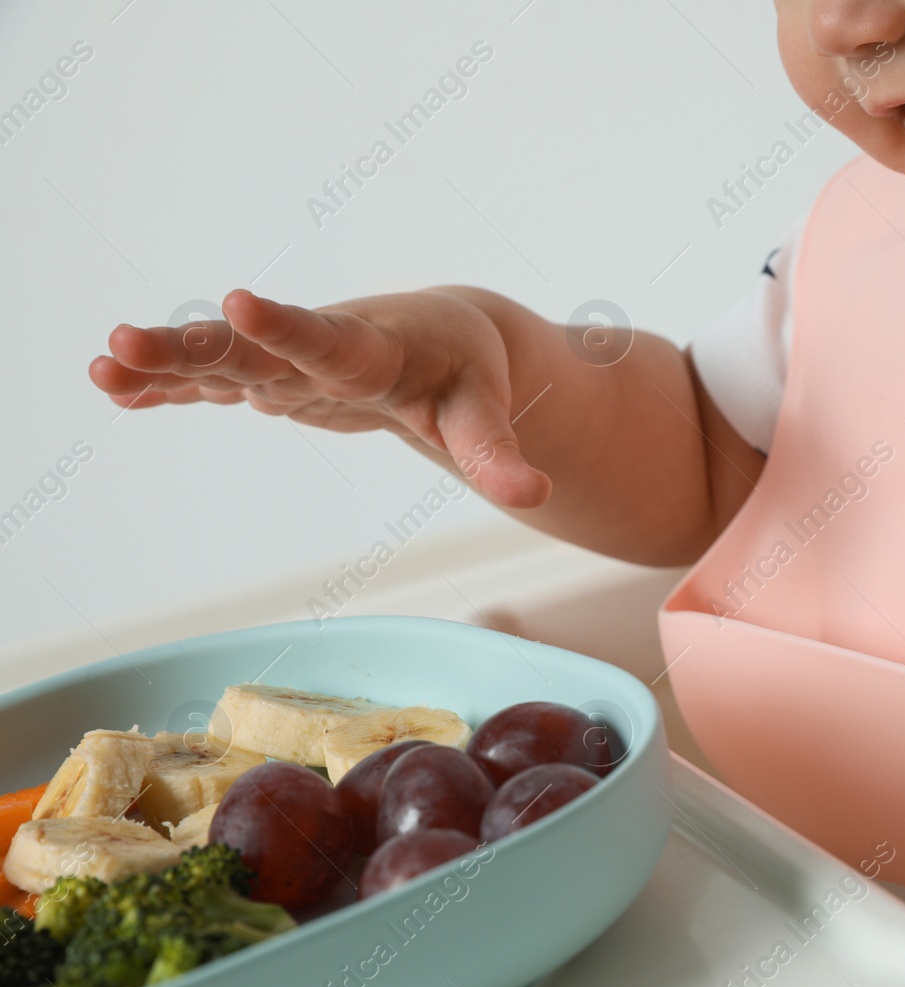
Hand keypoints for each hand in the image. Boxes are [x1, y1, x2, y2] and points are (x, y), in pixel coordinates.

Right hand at [89, 288, 550, 507]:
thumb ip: (499, 455)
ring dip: (163, 364)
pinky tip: (117, 389)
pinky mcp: (278, 378)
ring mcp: (294, 363)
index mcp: (378, 351)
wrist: (455, 338)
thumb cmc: (473, 375)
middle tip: (121, 342)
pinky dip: (171, 385)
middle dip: (189, 346)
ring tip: (102, 367)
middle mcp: (325, 348)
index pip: (329, 340)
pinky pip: (218, 380)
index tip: (238, 301)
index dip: (286, 327)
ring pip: (222, 360)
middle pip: (251, 349)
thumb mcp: (488, 415)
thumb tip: (532, 498)